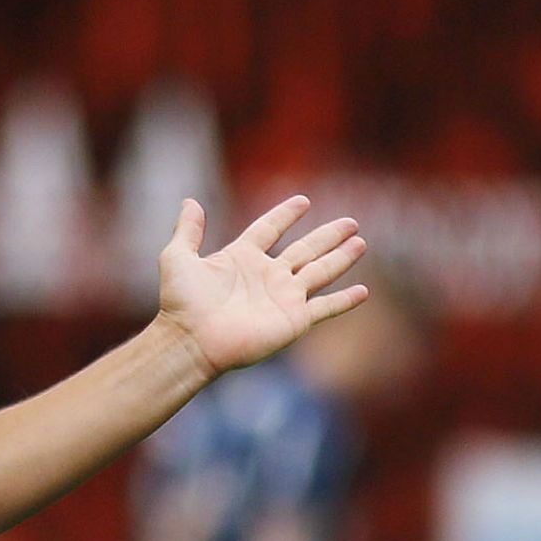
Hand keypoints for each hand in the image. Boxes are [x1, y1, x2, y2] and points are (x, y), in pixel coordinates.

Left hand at [154, 196, 367, 377]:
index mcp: (242, 257)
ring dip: (341, 258)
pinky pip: (324, 307)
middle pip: (305, 248)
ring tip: (361, 242)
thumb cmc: (181, 302)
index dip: (285, 215)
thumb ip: (188, 230)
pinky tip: (363, 291)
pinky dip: (344, 300)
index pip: (269, 229)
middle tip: (351, 222)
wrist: (192, 340)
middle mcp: (267, 275)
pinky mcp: (294, 320)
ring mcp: (283, 297)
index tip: (303, 201)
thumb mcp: (178, 257)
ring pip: (320, 271)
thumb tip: (190, 201)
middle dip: (328, 235)